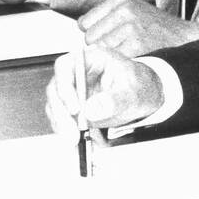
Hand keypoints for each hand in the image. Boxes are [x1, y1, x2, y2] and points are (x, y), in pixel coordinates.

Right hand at [44, 46, 163, 133]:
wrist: (143, 96)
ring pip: (55, 104)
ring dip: (60, 122)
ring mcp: (74, 90)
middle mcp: (78, 73)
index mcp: (91, 59)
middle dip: (60, 111)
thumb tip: (91, 110)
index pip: (65, 66)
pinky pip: (61, 117)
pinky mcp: (74, 107)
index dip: (64, 86)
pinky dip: (64, 128)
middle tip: (71, 130)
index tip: (75, 109)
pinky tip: (73, 138)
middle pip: (56, 87)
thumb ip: (114, 100)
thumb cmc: (139, 86)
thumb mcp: (132, 92)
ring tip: (73, 138)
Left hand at [78, 0, 198, 57]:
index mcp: (120, 0)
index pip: (85, 23)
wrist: (185, 37)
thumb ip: (108, 17)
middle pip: (89, 38)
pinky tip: (132, 59)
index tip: (104, 40)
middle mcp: (124, 10)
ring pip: (100, 50)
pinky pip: (114, 59)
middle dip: (99, 47)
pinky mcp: (137, 43)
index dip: (92, 35)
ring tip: (127, 53)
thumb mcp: (132, 12)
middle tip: (118, 49)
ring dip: (110, 57)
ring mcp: (130, 27)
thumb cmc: (156, 28)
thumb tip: (80, 29)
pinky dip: (120, 63)